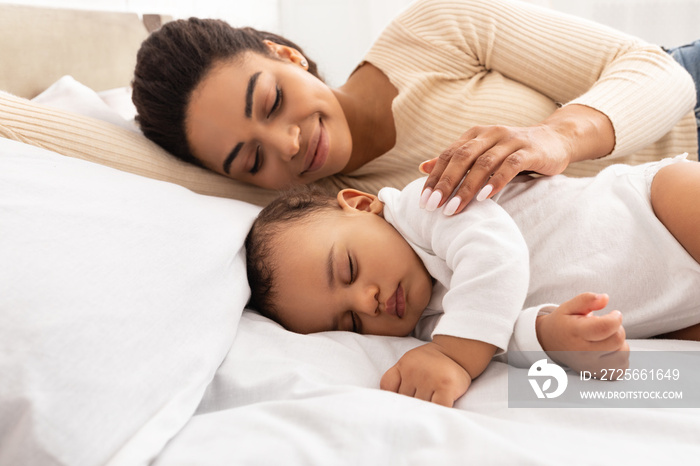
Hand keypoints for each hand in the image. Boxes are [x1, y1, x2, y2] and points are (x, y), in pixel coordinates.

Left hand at [380, 342, 471, 406]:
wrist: (455, 352)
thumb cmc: (430, 363)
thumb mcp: (408, 362)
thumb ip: (397, 378)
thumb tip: (387, 404)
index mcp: (403, 365)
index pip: (387, 387)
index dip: (390, 398)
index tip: (396, 406)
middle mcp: (414, 371)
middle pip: (404, 400)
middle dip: (408, 407)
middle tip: (414, 410)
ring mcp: (430, 379)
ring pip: (420, 406)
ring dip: (423, 412)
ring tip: (427, 411)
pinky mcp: (446, 387)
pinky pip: (437, 407)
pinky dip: (436, 413)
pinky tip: (437, 412)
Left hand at [419, 105, 614, 214]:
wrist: (555, 140)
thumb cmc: (513, 152)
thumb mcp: (482, 154)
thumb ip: (456, 160)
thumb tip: (423, 167)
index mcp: (475, 135)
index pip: (449, 155)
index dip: (435, 177)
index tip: (424, 200)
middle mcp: (491, 134)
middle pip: (462, 158)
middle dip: (445, 184)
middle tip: (434, 207)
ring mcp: (511, 141)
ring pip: (483, 164)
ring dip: (467, 188)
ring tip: (454, 209)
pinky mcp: (530, 151)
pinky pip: (510, 166)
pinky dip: (495, 182)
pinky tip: (484, 198)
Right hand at [536, 292, 628, 375]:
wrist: (549, 344)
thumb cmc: (562, 324)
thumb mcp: (569, 306)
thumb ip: (587, 299)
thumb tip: (605, 298)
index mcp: (576, 332)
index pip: (606, 327)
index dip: (616, 318)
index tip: (613, 314)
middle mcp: (583, 353)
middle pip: (618, 340)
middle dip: (618, 329)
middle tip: (607, 326)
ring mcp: (591, 366)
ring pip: (623, 354)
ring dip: (620, 344)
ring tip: (605, 339)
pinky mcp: (597, 375)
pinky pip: (622, 368)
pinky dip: (619, 358)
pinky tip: (607, 351)